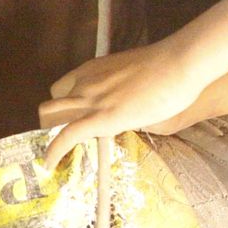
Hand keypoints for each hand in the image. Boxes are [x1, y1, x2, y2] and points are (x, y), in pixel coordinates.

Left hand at [39, 41, 209, 166]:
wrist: (179, 63)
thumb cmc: (168, 68)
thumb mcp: (135, 76)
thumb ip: (123, 91)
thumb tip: (126, 107)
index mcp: (92, 69)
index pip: (62, 89)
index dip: (64, 108)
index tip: (70, 121)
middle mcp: (85, 81)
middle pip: (51, 105)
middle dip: (52, 124)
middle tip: (63, 143)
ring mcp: (91, 98)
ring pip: (52, 118)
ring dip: (50, 137)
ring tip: (53, 156)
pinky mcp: (101, 117)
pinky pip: (67, 135)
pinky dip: (54, 151)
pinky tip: (49, 164)